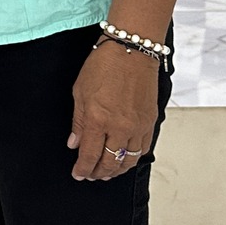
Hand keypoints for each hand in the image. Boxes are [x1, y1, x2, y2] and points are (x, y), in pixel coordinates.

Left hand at [67, 42, 159, 180]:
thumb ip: (78, 122)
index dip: (83, 169)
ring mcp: (138, 126)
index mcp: (98, 120)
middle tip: (91, 175)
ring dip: (117, 169)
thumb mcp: (80, 92)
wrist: (132, 49)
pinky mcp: (150, 121)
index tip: (79, 174)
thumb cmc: (105, 65)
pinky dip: (133, 157)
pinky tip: (125, 157)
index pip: (90, 155)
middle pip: (109, 162)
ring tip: (107, 171)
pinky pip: (143, 148)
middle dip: (99, 173)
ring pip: (128, 160)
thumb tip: (75, 143)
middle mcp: (120, 127)